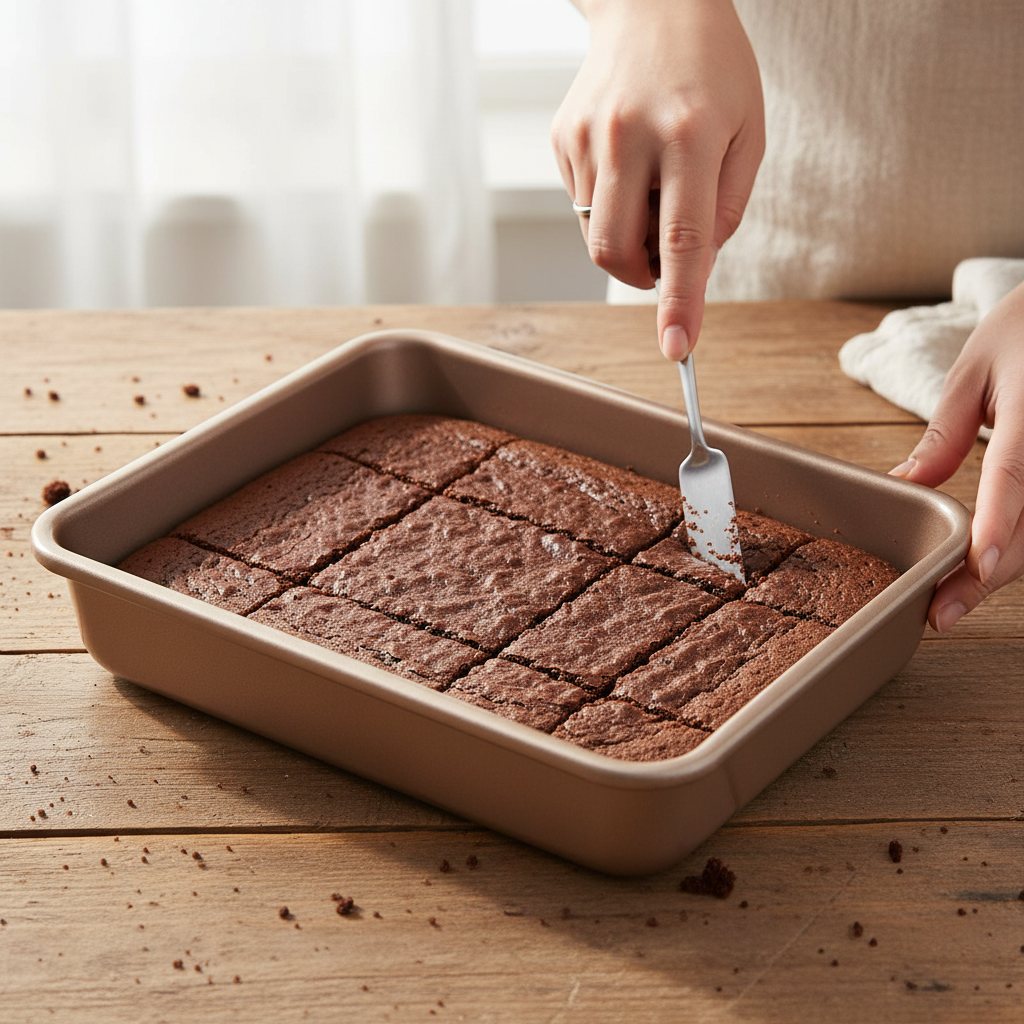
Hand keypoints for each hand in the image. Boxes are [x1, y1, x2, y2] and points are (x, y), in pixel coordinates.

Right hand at [551, 0, 763, 358]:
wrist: (653, 2)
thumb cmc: (713, 70)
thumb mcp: (748, 131)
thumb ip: (726, 206)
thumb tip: (693, 267)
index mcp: (690, 134)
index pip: (683, 240)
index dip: (679, 301)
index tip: (677, 347)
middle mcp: (631, 136)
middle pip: (617, 250)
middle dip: (641, 276)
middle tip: (664, 254)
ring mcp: (588, 137)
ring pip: (595, 235)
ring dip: (627, 237)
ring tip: (652, 185)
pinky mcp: (563, 137)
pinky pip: (581, 205)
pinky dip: (609, 205)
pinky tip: (627, 163)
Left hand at [890, 280, 1023, 630]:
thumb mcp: (976, 370)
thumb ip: (946, 432)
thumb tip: (908, 482)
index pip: (1017, 474)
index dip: (1000, 522)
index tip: (981, 564)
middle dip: (988, 575)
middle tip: (941, 612)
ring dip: (1002, 570)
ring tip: (952, 604)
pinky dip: (1017, 545)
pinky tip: (982, 569)